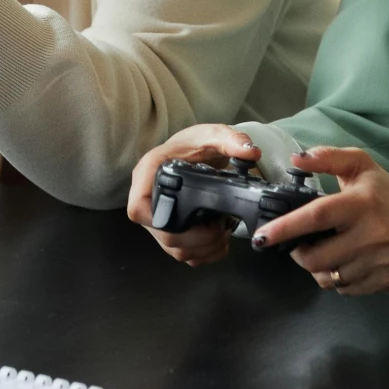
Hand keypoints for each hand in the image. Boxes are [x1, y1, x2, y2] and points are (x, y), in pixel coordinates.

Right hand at [126, 124, 260, 266]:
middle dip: (196, 238)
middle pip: (162, 234)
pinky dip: (203, 254)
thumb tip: (250, 152)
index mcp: (151, 173)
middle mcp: (149, 197)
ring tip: (223, 234)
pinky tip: (219, 241)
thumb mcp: (215, 135)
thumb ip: (232, 141)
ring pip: (173, 248)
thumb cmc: (197, 143)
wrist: (197, 150)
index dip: (157, 220)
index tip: (189, 219)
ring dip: (202, 248)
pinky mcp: (171, 230)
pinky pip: (182, 253)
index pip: (138, 206)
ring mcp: (159, 217)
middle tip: (220, 228)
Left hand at [252, 147, 388, 295]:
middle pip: (317, 258)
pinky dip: (337, 279)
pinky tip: (343, 262)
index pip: (316, 217)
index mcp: (360, 203)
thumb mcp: (360, 165)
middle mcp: (371, 235)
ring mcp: (379, 262)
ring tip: (323, 252)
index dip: (285, 228)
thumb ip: (328, 158)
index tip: (262, 237)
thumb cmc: (386, 193)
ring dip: (317, 268)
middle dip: (299, 254)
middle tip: (299, 245)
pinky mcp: (386, 281)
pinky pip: (346, 289)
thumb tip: (296, 159)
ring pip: (330, 278)